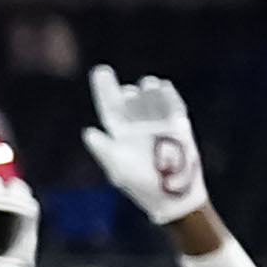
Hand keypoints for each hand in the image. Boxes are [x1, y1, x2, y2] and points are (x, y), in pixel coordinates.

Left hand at [82, 65, 208, 226]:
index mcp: (120, 133)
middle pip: (131, 101)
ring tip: (147, 85)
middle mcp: (138, 125)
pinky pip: (173, 105)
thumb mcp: (118, 168)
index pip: (110, 106)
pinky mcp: (179, 126)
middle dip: (129, 93)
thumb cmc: (141, 186)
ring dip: (149, 90)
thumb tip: (88, 133)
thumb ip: (104, 150)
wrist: (172, 196)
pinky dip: (168, 96)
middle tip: (128, 92)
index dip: (104, 88)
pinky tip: (163, 86)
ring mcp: (159, 124)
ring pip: (151, 99)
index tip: (101, 70)